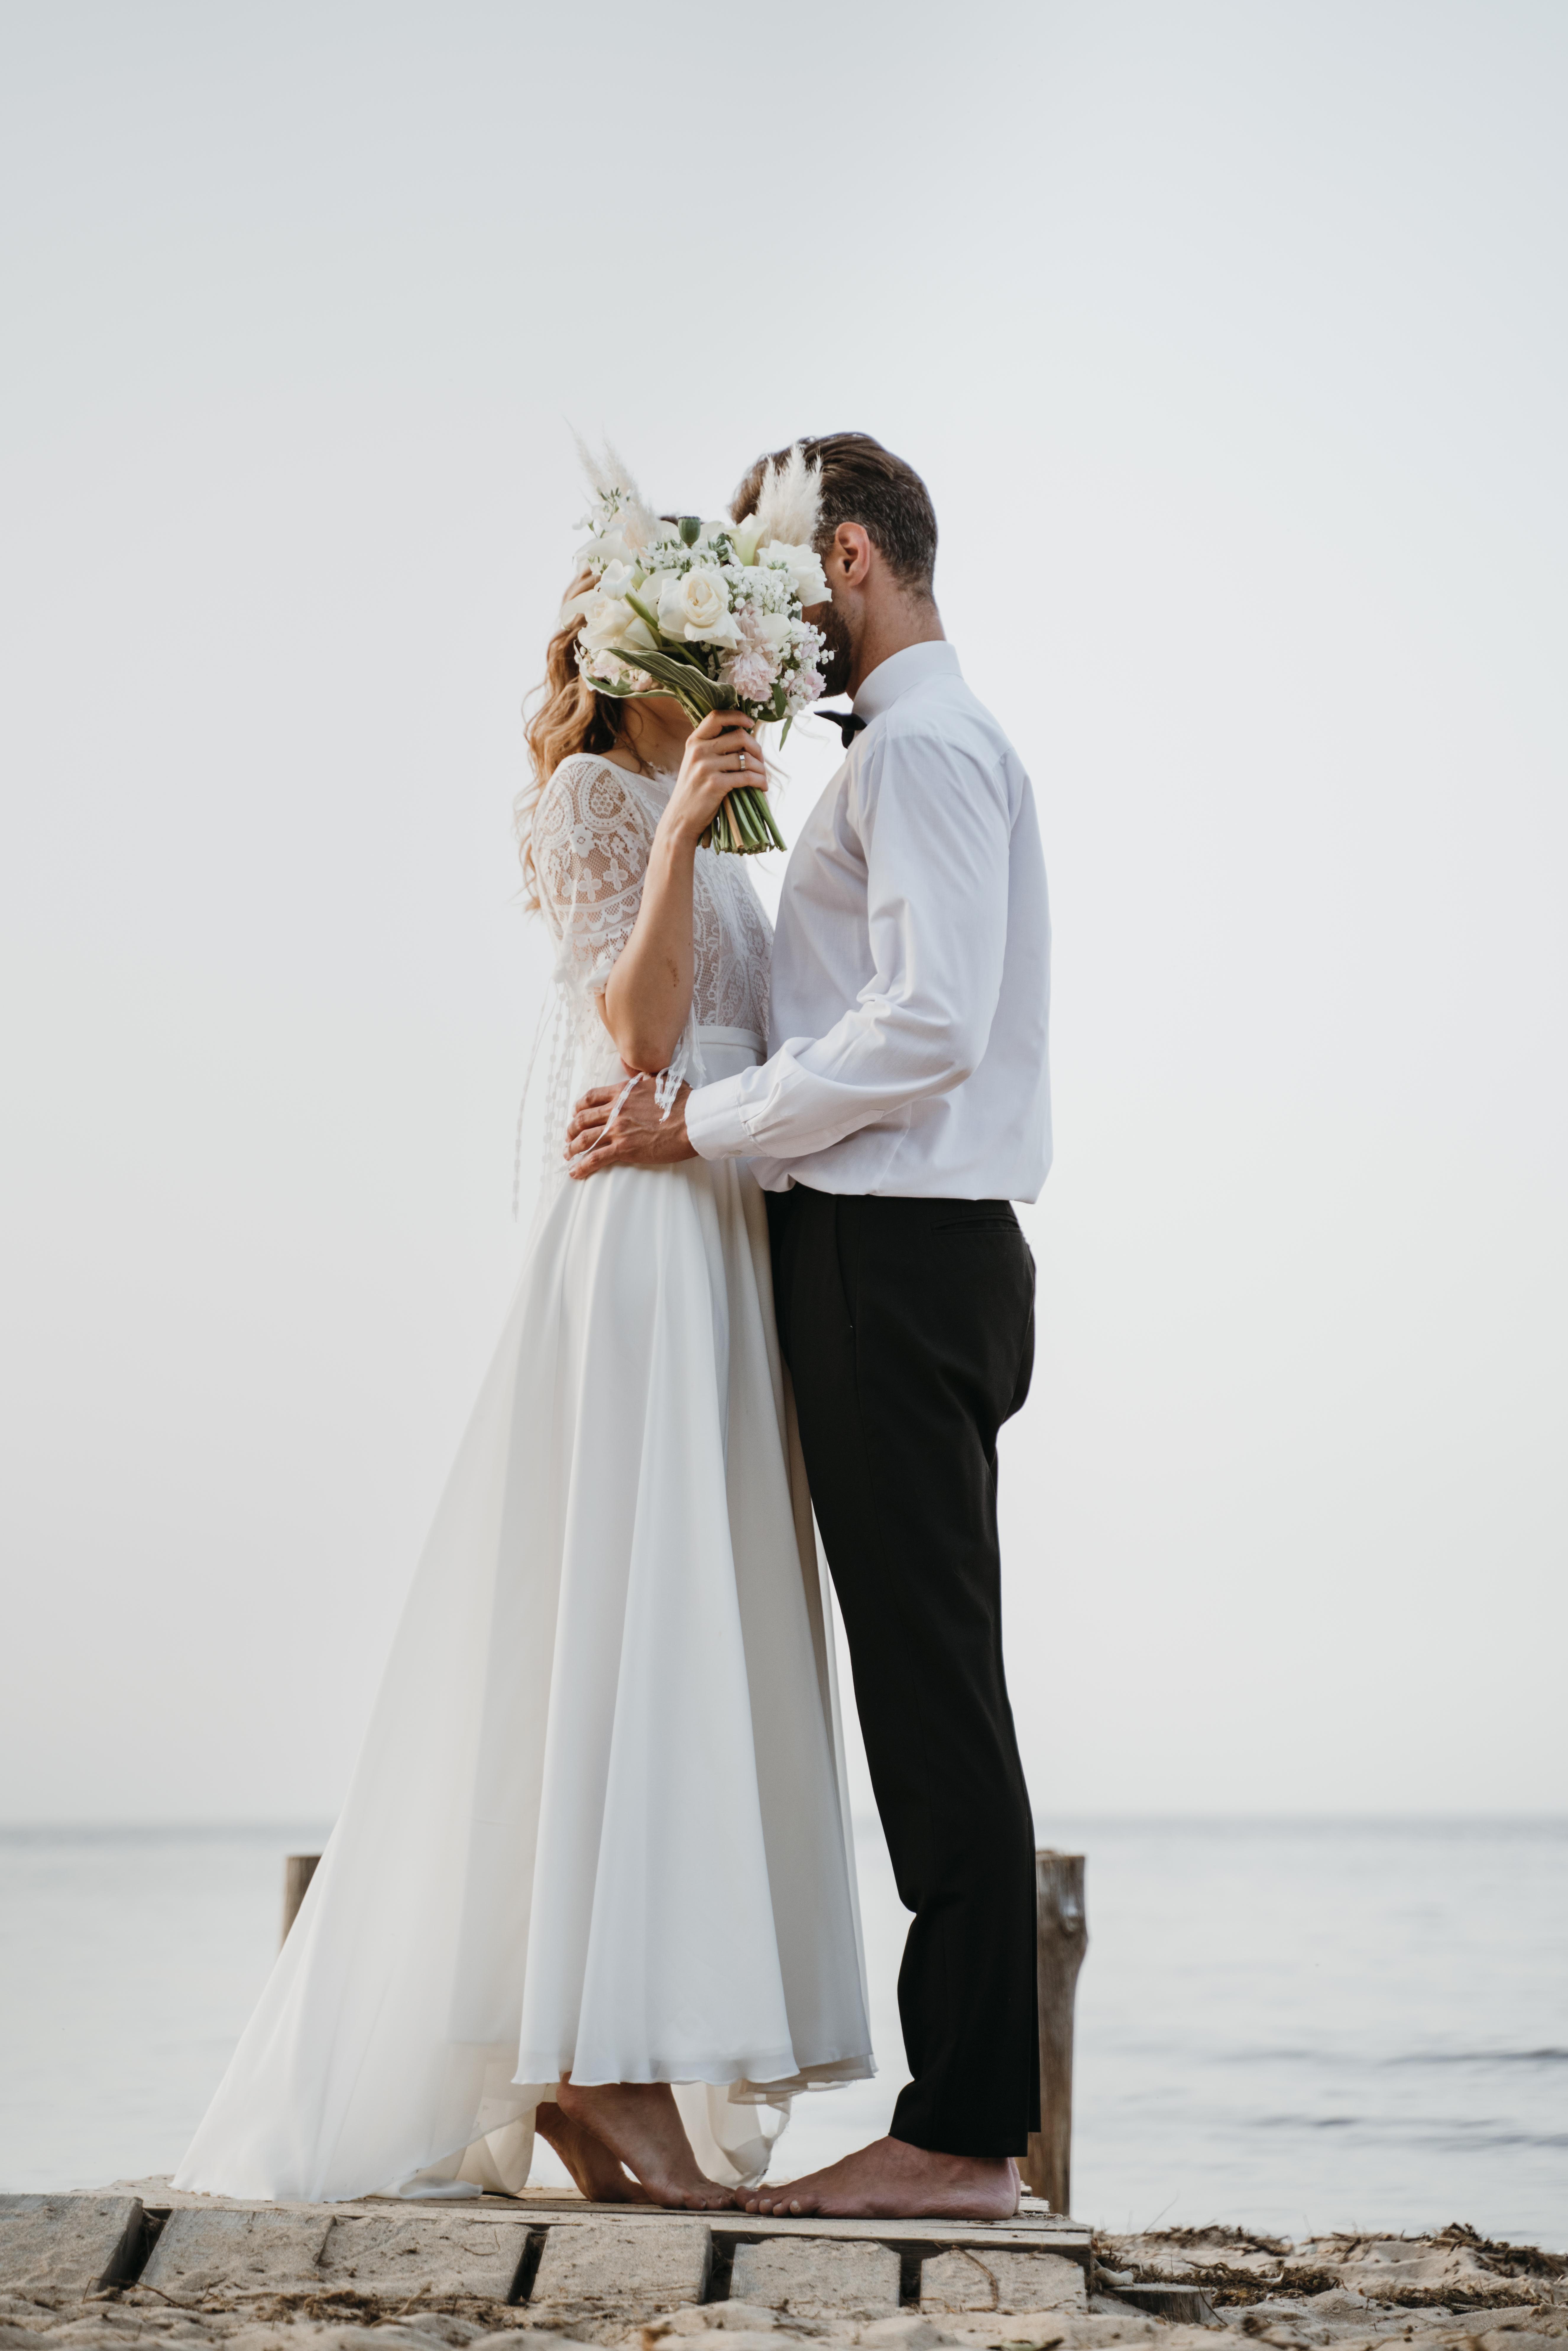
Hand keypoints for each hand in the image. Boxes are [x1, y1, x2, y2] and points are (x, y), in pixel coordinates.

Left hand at [567, 1076, 696, 1177]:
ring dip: (572, 1148)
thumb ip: (646, 1077)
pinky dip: (582, 1166)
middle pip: (582, 1119)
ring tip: (567, 1155)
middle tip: (569, 1136)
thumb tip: (640, 1072)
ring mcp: (618, 1129)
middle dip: (571, 1129)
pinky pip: (595, 1158)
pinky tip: (575, 1172)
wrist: (694, 1120)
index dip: (579, 1106)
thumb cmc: (684, 1102)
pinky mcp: (624, 1148)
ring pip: (584, 1139)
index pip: (591, 1097)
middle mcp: (616, 1109)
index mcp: (623, 1092)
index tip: (576, 1113)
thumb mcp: (662, 1080)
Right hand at [660, 710, 766, 848]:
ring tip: (762, 777)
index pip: (716, 717)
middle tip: (761, 761)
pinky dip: (759, 781)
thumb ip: (712, 748)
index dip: (737, 716)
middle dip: (756, 748)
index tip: (750, 723)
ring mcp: (706, 767)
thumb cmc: (693, 791)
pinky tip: (761, 787)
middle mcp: (698, 751)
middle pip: (739, 736)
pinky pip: (746, 777)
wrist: (680, 819)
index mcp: (694, 741)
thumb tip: (744, 738)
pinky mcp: (715, 784)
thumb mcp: (695, 763)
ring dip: (760, 768)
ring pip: (746, 758)